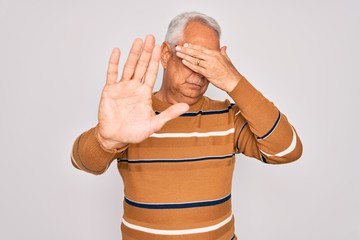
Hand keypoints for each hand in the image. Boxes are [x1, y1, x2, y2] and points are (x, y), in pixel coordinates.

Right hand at [97, 35, 188, 149]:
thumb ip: (169, 114)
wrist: (116, 138)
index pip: (152, 73)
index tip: (160, 47)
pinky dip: (114, 62)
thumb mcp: (155, 124)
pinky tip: (117, 51)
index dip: (156, 60)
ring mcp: (122, 87)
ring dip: (133, 54)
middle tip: (151, 37)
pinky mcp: (110, 90)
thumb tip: (186, 106)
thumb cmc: (134, 132)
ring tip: (138, 40)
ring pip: (128, 66)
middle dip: (146, 52)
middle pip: (142, 66)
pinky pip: (112, 74)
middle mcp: (134, 87)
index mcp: (145, 93)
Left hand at [175, 43, 242, 91]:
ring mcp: (209, 65)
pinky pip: (196, 68)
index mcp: (215, 53)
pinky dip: (189, 64)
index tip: (185, 44)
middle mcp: (211, 58)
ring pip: (195, 59)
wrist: (233, 81)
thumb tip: (224, 47)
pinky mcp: (208, 73)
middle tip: (178, 47)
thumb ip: (223, 52)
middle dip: (186, 49)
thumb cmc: (230, 71)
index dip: (192, 46)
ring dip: (185, 56)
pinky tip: (183, 61)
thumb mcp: (227, 59)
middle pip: (196, 52)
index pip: (201, 48)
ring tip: (178, 53)